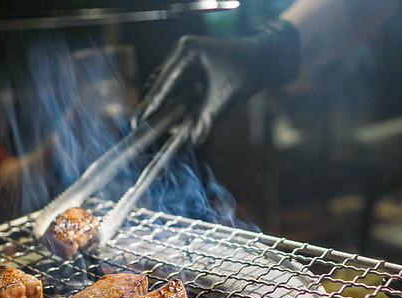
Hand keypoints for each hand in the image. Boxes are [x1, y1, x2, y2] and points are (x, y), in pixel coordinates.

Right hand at [132, 20, 299, 145]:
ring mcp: (184, 58)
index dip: (151, 105)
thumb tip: (193, 141)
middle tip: (148, 130)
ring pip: (168, 88)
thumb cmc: (246, 71)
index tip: (138, 122)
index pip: (163, 84)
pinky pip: (177, 87)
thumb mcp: (224, 98)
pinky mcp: (190, 66)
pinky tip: (188, 116)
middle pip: (161, 85)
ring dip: (172, 107)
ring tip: (172, 127)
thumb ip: (206, 120)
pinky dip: (181, 102)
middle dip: (160, 109)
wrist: (263, 58)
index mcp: (186, 53)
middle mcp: (181, 52)